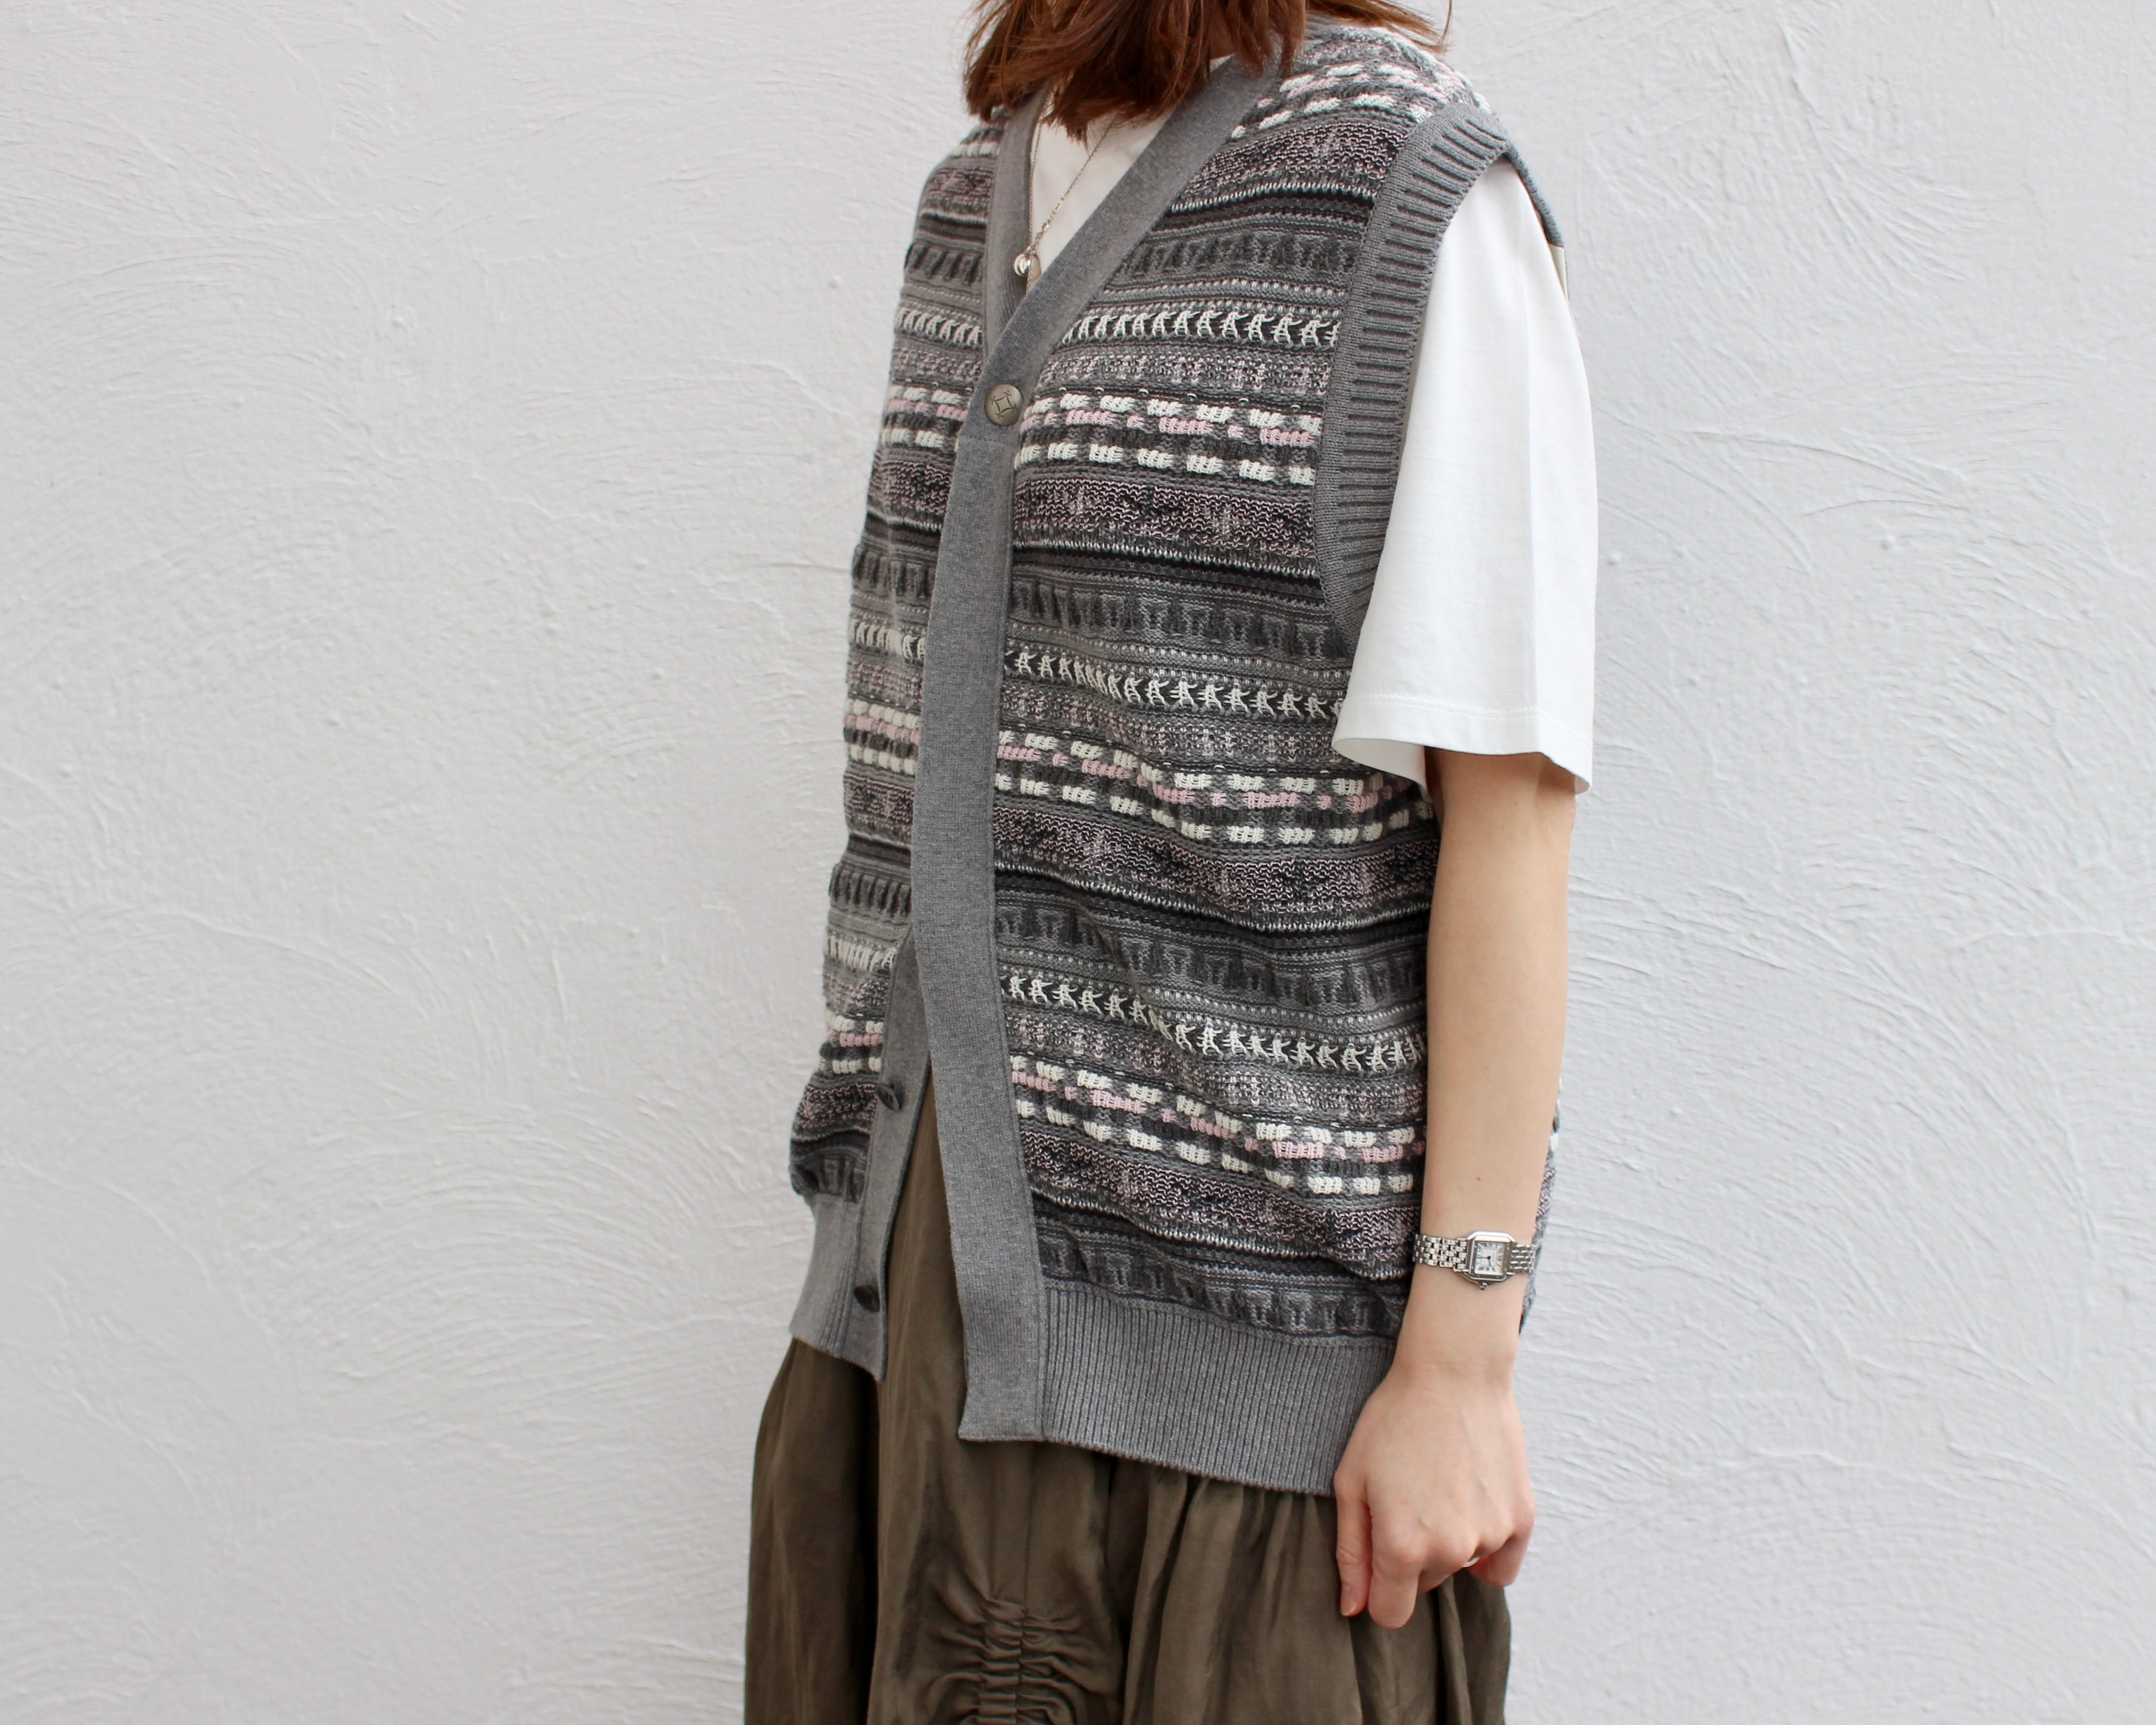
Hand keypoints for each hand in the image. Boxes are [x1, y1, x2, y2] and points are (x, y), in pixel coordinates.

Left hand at [1332, 1341, 1534, 1627]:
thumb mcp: (1351, 1481)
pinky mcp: (1522, 1520)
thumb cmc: (1393, 1421)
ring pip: (1461, 1568)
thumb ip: (1351, 1552)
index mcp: (1401, 1547)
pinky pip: (1502, 1564)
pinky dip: (1487, 1546)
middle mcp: (1450, 1551)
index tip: (1379, 1557)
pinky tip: (1471, 1504)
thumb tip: (1354, 1609)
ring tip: (1439, 1485)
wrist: (1453, 1373)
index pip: (1389, 1613)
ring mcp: (1490, 1536)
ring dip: (1449, 1541)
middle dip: (1411, 1555)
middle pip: (1424, 1585)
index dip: (1379, 1589)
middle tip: (1407, 1497)